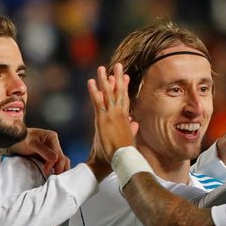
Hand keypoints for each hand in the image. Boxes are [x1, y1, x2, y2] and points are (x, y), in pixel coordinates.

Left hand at [10, 127, 70, 174]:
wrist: (14, 140)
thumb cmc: (21, 139)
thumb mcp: (32, 143)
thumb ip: (43, 150)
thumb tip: (54, 159)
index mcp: (52, 137)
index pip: (57, 154)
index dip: (53, 164)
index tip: (46, 171)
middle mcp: (54, 143)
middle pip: (62, 158)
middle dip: (59, 169)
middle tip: (54, 178)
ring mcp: (52, 150)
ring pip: (61, 161)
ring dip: (60, 170)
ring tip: (55, 178)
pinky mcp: (48, 156)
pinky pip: (56, 163)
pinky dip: (56, 169)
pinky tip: (54, 175)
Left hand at [87, 64, 137, 179]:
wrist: (121, 160)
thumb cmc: (124, 155)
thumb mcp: (129, 140)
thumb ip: (132, 130)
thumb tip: (134, 123)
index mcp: (125, 119)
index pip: (125, 99)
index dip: (124, 87)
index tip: (125, 76)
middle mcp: (119, 115)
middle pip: (119, 93)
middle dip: (118, 78)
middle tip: (117, 65)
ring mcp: (111, 116)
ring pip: (108, 94)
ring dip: (105, 80)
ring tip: (102, 68)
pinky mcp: (103, 119)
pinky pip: (97, 102)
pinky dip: (94, 91)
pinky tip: (91, 82)